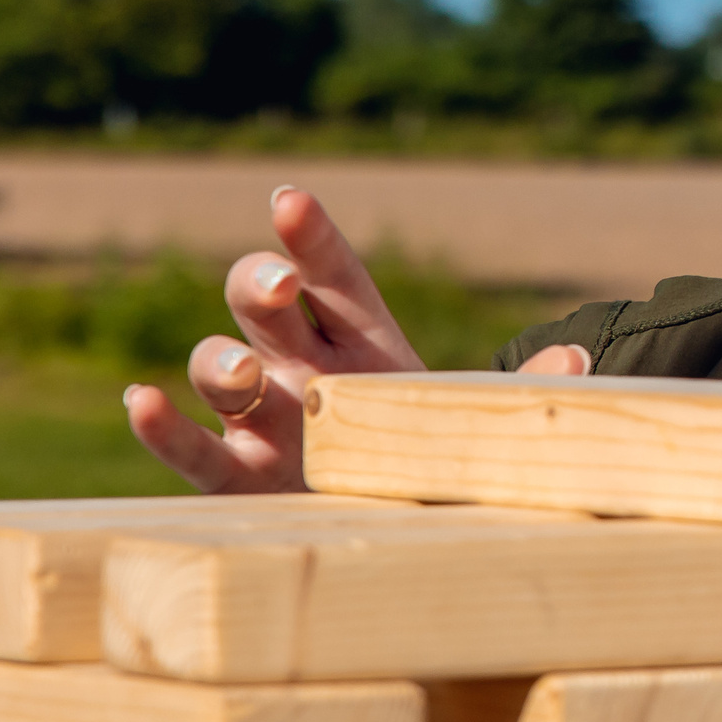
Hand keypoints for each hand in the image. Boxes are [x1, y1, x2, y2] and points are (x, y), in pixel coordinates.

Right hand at [124, 186, 588, 492]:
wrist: (409, 521)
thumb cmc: (441, 458)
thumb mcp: (484, 424)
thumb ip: (525, 394)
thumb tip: (580, 358)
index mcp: (366, 339)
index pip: (334, 274)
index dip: (312, 238)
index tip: (291, 200)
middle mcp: (302, 365)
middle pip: (263, 305)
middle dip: (259, 284)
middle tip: (277, 289)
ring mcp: (262, 418)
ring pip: (218, 367)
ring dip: (218, 362)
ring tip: (243, 377)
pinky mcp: (236, 476)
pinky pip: (190, 447)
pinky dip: (160, 426)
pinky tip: (141, 402)